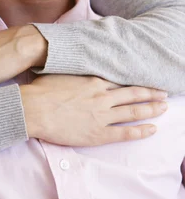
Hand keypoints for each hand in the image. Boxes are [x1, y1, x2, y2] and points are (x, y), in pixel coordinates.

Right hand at [20, 74, 166, 144]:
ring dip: (151, 109)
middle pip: (133, 94)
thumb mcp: (61, 73)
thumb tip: (77, 64)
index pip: (121, 80)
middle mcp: (102, 97)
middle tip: (164, 93)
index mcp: (93, 81)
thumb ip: (75, 71)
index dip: (136, 81)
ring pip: (133, 111)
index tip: (146, 81)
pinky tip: (152, 129)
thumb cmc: (42, 90)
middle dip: (151, 93)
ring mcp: (102, 115)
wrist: (34, 108)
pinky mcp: (98, 133)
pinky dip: (141, 131)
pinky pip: (125, 132)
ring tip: (164, 108)